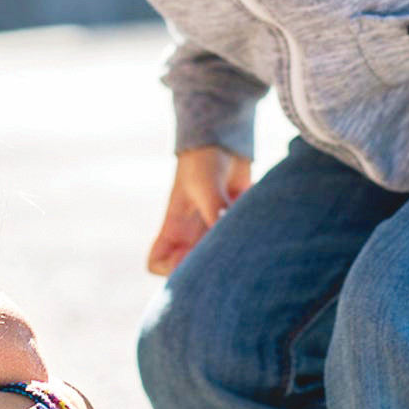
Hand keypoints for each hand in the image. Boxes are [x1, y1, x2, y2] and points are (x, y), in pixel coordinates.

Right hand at [149, 146, 250, 274]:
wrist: (224, 139)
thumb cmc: (203, 160)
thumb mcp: (205, 185)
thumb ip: (215, 209)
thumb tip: (225, 234)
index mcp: (174, 227)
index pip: (157, 263)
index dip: (170, 269)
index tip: (190, 257)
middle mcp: (190, 234)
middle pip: (191, 268)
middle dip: (207, 268)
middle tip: (224, 252)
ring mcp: (212, 230)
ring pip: (217, 257)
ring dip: (230, 252)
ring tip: (240, 237)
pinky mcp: (232, 222)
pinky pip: (238, 241)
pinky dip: (247, 236)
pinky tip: (251, 219)